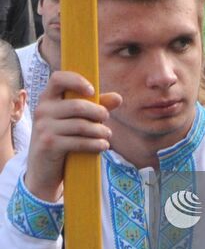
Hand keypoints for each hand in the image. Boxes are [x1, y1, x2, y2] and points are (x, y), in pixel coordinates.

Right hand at [24, 72, 121, 202]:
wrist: (42, 170)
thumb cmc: (61, 138)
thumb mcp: (74, 119)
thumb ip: (95, 105)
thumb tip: (118, 98)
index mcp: (47, 98)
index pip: (58, 78)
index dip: (76, 80)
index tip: (92, 90)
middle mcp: (42, 110)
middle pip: (77, 105)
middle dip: (98, 112)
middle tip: (106, 117)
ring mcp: (43, 129)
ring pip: (80, 125)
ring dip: (99, 130)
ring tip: (107, 135)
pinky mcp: (49, 145)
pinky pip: (78, 141)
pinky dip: (95, 144)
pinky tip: (103, 146)